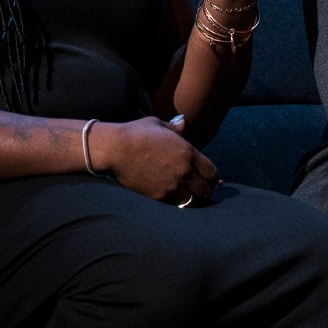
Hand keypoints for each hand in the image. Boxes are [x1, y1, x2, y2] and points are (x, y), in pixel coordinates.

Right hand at [94, 114, 220, 204]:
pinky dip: (180, 204)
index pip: (212, 172)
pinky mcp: (158, 196)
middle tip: (202, 190)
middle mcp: (184, 170)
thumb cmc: (136, 133)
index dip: (213, 177)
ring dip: (194, 199)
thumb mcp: (158, 124)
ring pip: (194, 201)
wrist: (115, 149)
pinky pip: (177, 205)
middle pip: (207, 190)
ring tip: (191, 197)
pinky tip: (178, 200)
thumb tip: (183, 122)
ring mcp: (172, 185)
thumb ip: (175, 128)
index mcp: (188, 152)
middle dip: (206, 190)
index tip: (210, 179)